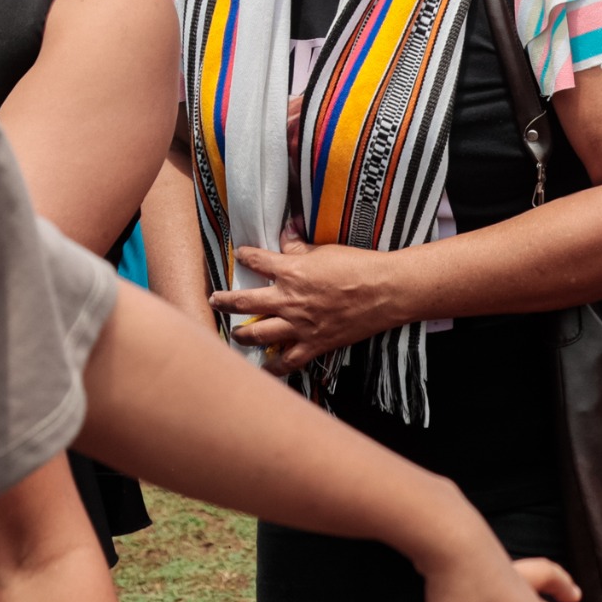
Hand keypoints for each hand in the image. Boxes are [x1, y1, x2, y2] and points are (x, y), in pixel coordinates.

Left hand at [212, 226, 406, 373]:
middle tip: (215, 301)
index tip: (240, 255)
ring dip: (242, 335)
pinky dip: (274, 367)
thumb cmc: (359, 266)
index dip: (245, 256)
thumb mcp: (326, 250)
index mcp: (291, 271)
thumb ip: (300, 246)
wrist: (386, 291)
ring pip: (258, 335)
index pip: (257, 261)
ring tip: (235, 334)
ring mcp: (300, 326)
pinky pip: (287, 362)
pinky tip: (266, 367)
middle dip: (225, 302)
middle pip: (244, 302)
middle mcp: (289, 300)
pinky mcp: (314, 344)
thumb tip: (286, 235)